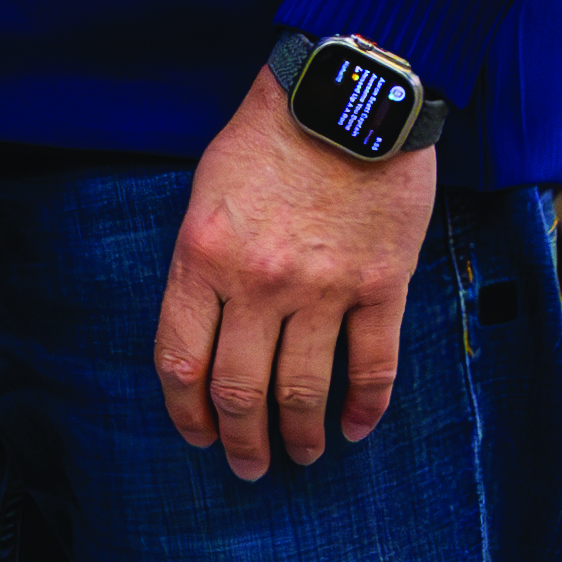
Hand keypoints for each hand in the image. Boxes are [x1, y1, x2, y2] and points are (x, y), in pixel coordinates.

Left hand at [154, 69, 437, 478]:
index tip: (196, 434)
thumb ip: (203, 260)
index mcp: (203, 257)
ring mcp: (324, 289)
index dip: (186, 412)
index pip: (180, 361)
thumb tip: (206, 326)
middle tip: (247, 466)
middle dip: (241, 441)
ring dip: (299, 436)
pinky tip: (357, 428)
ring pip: (304, 391)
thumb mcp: (208, 190)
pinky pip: (374, 366)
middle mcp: (259, 284)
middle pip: (240, 389)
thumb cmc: (270, 135)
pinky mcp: (381, 285)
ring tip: (301, 456)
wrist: (349, 95)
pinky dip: (366, 407)